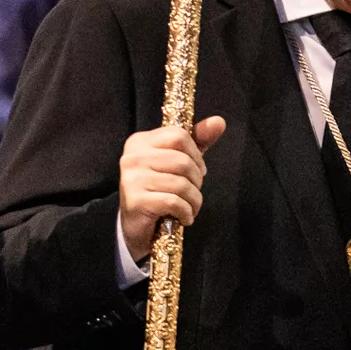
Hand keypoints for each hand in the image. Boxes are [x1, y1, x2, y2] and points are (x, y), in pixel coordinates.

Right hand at [118, 116, 226, 261]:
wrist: (136, 227)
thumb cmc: (158, 191)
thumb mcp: (177, 162)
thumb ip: (198, 141)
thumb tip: (219, 122)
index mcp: (140, 142)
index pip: (179, 135)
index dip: (196, 154)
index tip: (196, 171)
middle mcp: (132, 157)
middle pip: (182, 161)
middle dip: (196, 180)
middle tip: (192, 192)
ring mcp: (132, 179)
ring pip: (181, 183)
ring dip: (194, 200)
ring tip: (189, 207)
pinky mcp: (136, 201)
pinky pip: (174, 201)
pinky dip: (186, 212)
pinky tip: (183, 217)